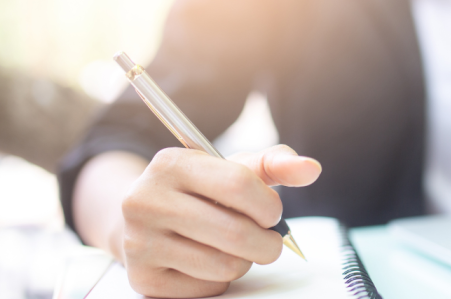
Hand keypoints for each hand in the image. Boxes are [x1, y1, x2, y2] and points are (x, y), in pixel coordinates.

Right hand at [120, 145, 320, 297]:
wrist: (148, 219)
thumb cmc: (201, 191)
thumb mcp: (233, 169)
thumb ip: (275, 164)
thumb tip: (311, 168)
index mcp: (171, 164)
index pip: (238, 185)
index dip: (268, 205)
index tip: (272, 213)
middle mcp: (145, 200)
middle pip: (235, 232)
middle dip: (267, 242)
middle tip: (269, 240)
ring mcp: (139, 241)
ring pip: (224, 265)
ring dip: (245, 261)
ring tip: (236, 247)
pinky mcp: (143, 278)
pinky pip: (207, 288)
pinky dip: (220, 279)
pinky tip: (209, 260)